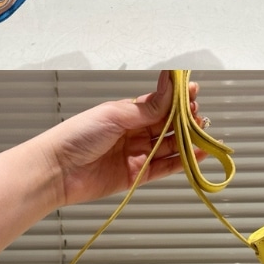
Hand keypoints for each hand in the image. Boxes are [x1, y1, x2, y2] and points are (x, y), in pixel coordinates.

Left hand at [36, 70, 205, 207]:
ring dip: (188, 140)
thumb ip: (146, 108)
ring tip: (206, 134)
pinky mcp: (137, 175)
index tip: (194, 91)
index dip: (176, 99)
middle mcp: (132, 132)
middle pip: (167, 125)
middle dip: (185, 120)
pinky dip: (182, 161)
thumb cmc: (77, 136)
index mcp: (125, 113)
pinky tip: (198, 153)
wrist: (57, 170)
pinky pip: (165, 167)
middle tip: (201, 115)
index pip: (157, 103)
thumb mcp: (114, 115)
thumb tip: (170, 88)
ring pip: (169, 146)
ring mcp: (136, 154)